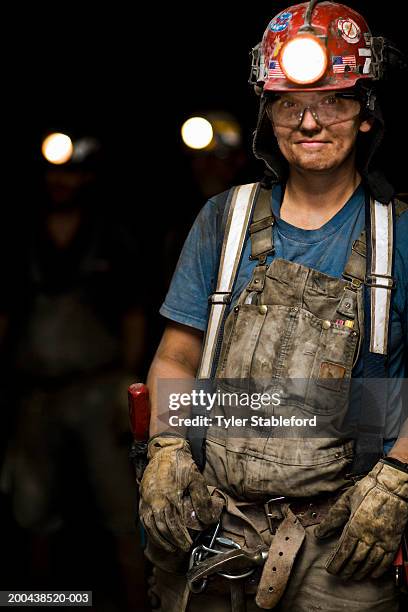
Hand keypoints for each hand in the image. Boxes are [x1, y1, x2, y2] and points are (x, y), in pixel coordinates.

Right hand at [139, 435, 218, 551]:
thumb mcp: (196, 478)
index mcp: (168, 497)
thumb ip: (202, 500)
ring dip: (160, 539)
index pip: (174, 525)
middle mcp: (154, 500)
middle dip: (173, 541)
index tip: (189, 545)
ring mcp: (146, 500)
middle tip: (182, 548)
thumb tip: (207, 520)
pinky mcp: (142, 498)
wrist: (164, 450)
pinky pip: (144, 519)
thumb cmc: (180, 463)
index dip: (181, 537)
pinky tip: (157, 535)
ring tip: (171, 547)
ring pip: (151, 526)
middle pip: (162, 528)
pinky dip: (150, 531)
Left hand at [315, 460, 407, 579]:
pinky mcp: (393, 541)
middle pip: (355, 561)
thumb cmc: (367, 490)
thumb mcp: (345, 502)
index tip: (330, 569)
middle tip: (339, 575)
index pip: (343, 552)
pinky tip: (371, 574)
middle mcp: (369, 537)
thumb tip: (319, 533)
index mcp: (355, 527)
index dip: (336, 563)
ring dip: (360, 572)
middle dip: (346, 570)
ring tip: (352, 576)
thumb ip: (332, 519)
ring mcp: (382, 540)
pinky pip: (385, 562)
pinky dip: (378, 570)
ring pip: (370, 564)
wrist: (392, 486)